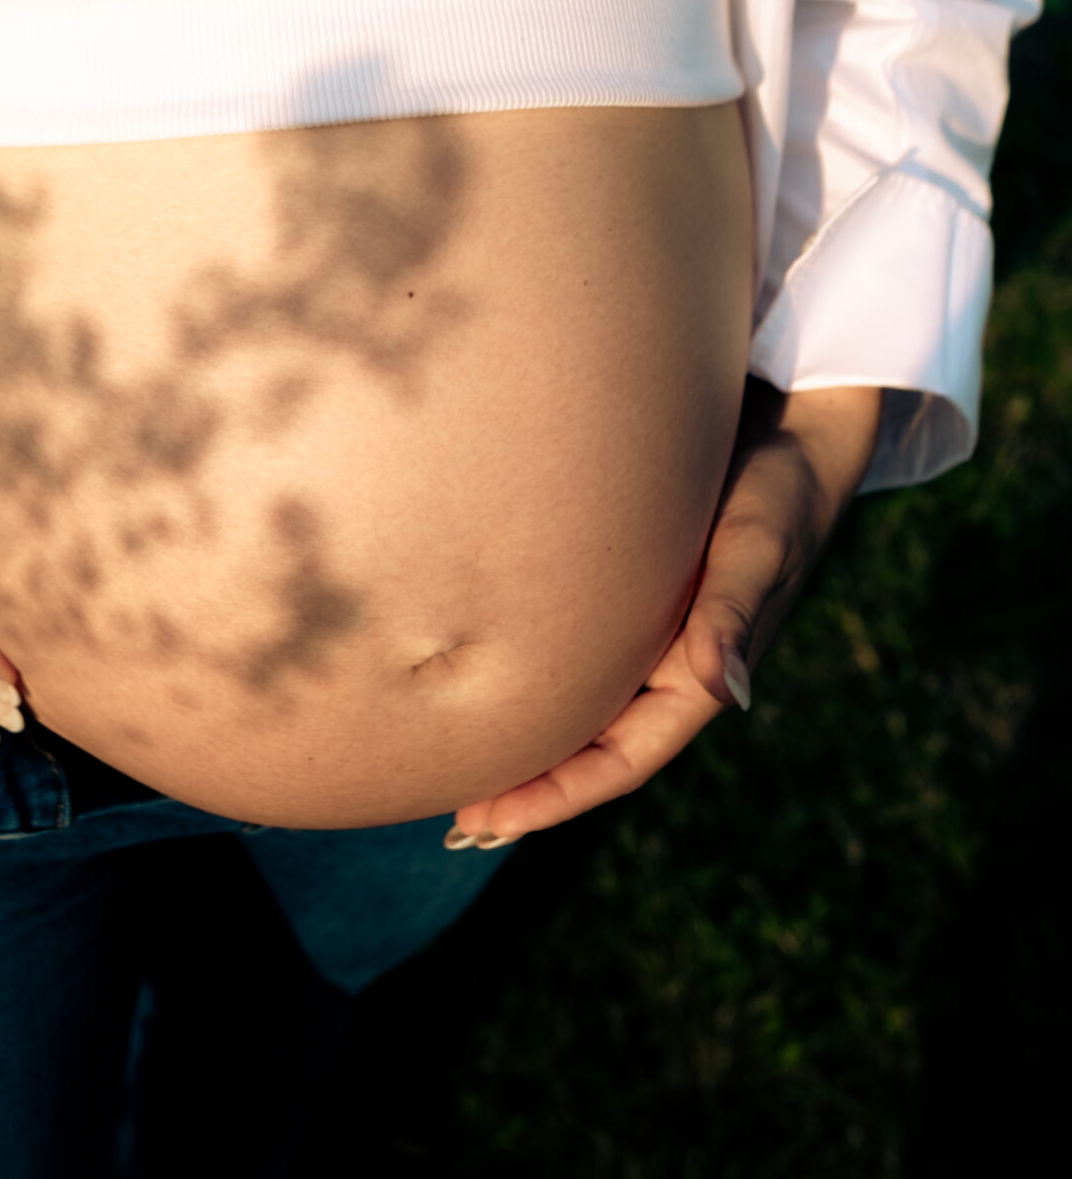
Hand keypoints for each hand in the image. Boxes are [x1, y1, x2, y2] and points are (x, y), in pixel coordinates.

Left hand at [449, 379, 882, 847]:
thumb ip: (733, 613)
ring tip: (463, 764)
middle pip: (592, 744)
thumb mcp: (755, 548)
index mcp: (699, 673)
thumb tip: (722, 691)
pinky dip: (535, 671)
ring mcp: (650, 628)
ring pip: (580, 701)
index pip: (622, 758)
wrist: (793, 428)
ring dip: (531, 737)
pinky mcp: (630, 586)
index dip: (560, 796)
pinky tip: (488, 667)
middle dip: (532, 786)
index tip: (496, 822)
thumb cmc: (777, 489)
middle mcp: (670, 662)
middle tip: (457, 821)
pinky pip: (576, 648)